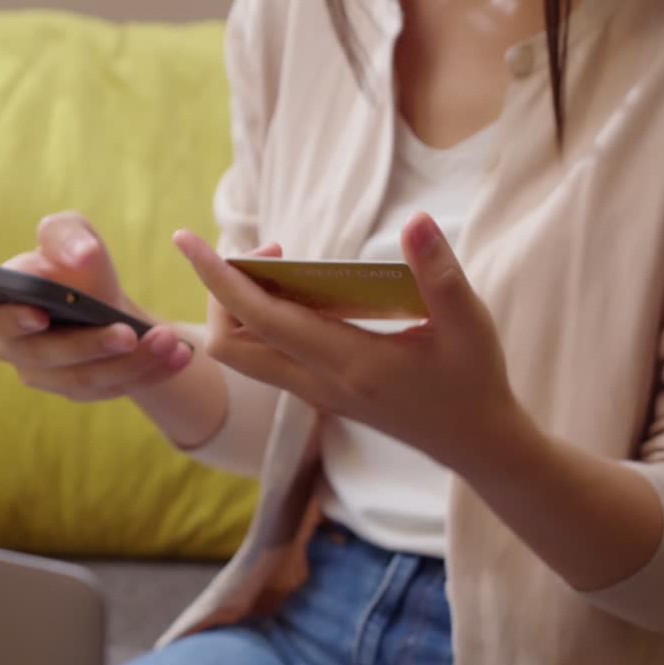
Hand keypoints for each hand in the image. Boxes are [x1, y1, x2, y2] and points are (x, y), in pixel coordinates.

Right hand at [0, 211, 192, 401]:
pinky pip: (116, 387)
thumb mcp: (70, 233)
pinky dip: (151, 371)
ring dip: (132, 361)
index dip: (12, 321)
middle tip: (129, 332)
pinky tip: (180, 355)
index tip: (40, 315)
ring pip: (87, 378)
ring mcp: (49, 377)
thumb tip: (80, 256)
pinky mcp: (84, 390)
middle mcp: (16, 350)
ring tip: (168, 340)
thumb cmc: (75, 261)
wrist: (103, 297)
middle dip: (91, 345)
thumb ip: (65, 234)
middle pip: (48, 357)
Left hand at [173, 212, 518, 471]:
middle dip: (223, 293)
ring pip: (246, 354)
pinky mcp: (322, 393)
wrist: (476, 444)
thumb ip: (440, 273)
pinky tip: (301, 291)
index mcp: (347, 364)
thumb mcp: (468, 324)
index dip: (219, 278)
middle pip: (230, 345)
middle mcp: (319, 383)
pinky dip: (263, 321)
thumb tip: (417, 221)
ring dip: (242, 307)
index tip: (187, 241)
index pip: (261, 319)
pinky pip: (270, 357)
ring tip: (280, 264)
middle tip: (264, 251)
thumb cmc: (474, 382)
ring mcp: (316, 392)